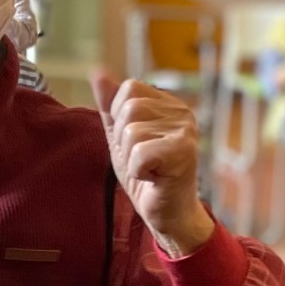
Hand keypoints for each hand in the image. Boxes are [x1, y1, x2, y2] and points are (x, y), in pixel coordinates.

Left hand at [91, 71, 213, 257]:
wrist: (168, 214)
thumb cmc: (148, 176)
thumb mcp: (122, 137)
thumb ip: (110, 106)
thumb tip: (98, 72)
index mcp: (169, 104)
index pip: (129, 88)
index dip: (120, 120)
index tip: (136, 144)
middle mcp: (183, 112)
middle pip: (130, 108)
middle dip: (124, 140)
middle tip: (142, 160)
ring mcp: (186, 131)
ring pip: (132, 131)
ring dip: (131, 157)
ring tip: (149, 169)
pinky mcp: (184, 152)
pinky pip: (140, 153)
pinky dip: (139, 171)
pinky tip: (155, 178)